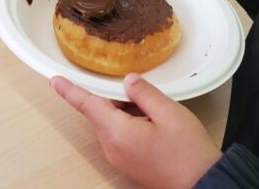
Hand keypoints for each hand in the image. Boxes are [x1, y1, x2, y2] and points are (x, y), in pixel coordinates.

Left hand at [51, 74, 219, 188]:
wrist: (204, 185)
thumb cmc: (188, 153)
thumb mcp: (169, 112)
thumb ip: (144, 93)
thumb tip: (128, 81)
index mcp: (117, 133)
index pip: (87, 105)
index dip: (69, 90)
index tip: (54, 79)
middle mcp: (112, 148)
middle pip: (102, 112)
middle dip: (117, 98)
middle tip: (142, 92)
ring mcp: (119, 159)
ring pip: (113, 124)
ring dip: (127, 111)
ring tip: (156, 113)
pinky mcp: (128, 164)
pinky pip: (121, 136)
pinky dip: (132, 124)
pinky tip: (154, 124)